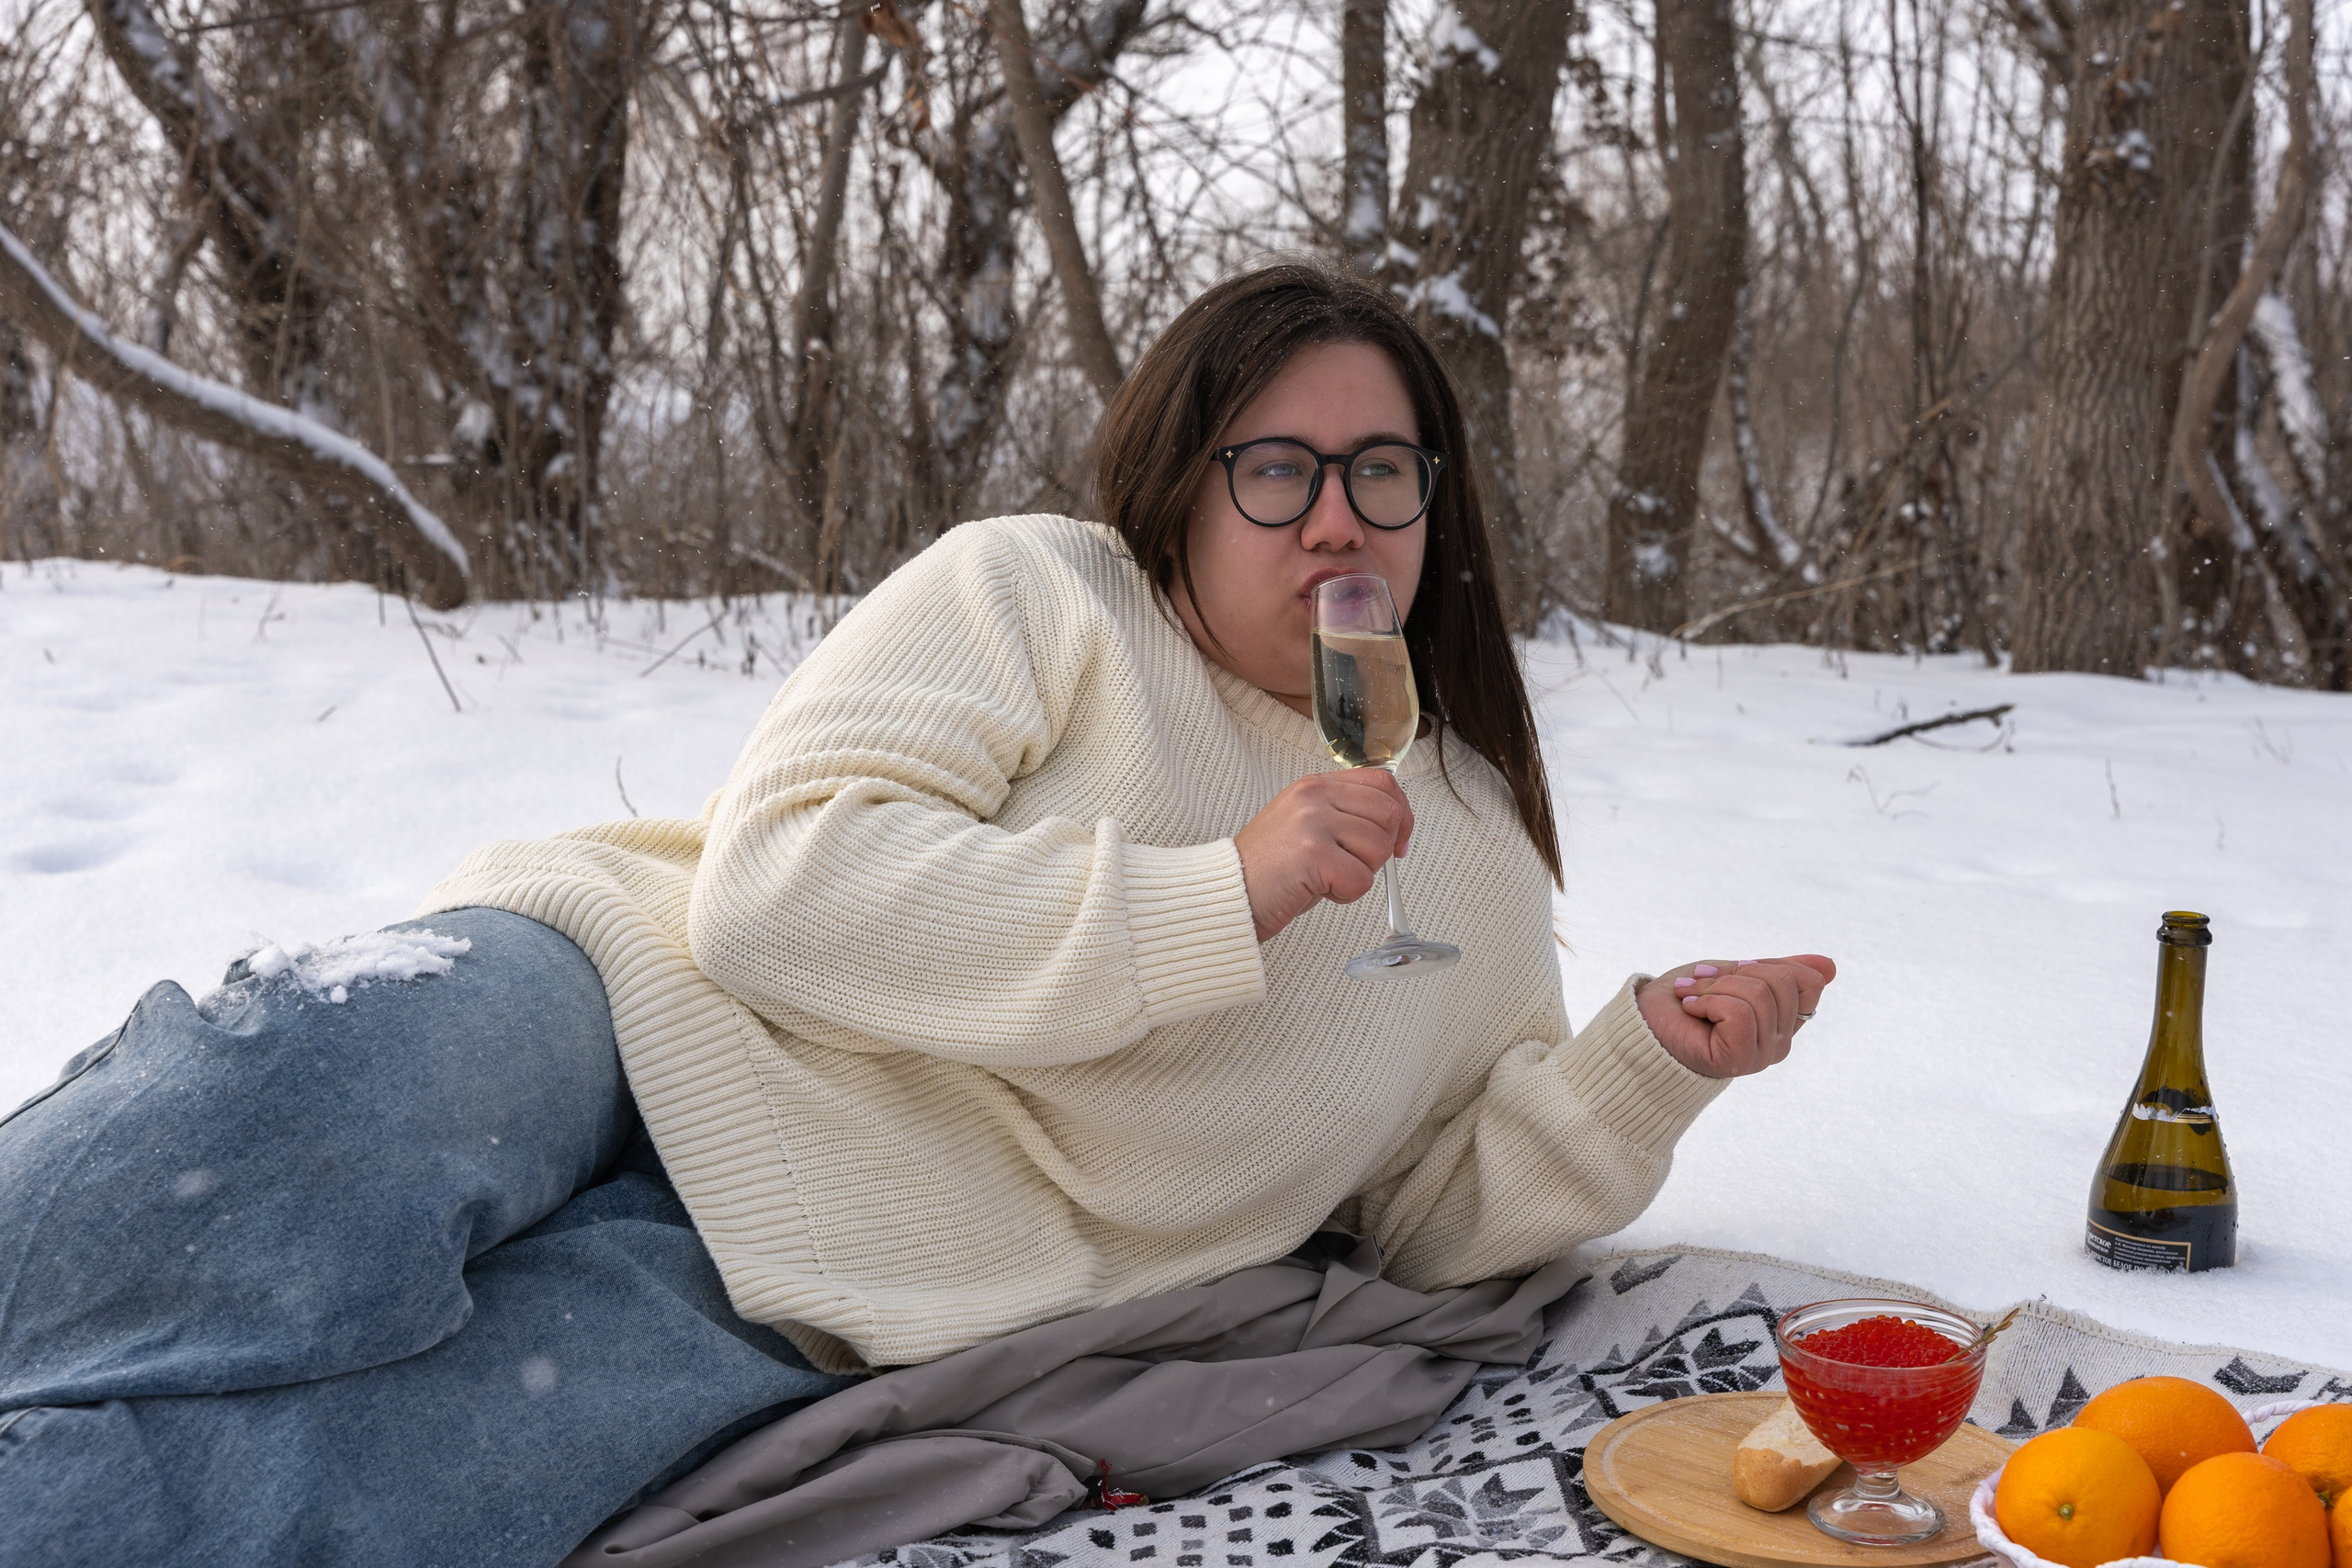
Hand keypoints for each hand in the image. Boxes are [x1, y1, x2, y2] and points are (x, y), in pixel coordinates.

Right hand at [1234, 771, 1414, 942]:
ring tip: (1327, 878)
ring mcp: (1312, 823)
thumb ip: (1343, 815)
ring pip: (1379, 848)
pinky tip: (1319, 890)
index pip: (1383, 782)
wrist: (1227, 894)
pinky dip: (1346, 894)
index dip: (1402, 815)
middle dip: (1381, 849)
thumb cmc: (1269, 869)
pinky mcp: (1312, 855)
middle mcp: (1314, 797)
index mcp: (1315, 786)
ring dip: (1361, 873)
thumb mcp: (1306, 826)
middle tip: (1353, 866)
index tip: (1398, 842)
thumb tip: (1394, 826)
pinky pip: (1361, 879)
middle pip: (1388, 814)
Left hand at [1636, 954, 1836, 1078]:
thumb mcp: (1736, 974)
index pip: (1807, 980)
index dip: (1765, 965)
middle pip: (1783, 981)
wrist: (1640, 1024)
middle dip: (1734, 973)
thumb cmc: (1683, 1000)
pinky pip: (1740, 1013)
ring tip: (1691, 999)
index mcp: (1783, 1020)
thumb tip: (1830, 966)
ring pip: (1760, 995)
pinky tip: (1692, 1012)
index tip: (1729, 971)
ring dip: (1715, 988)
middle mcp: (1780, 1043)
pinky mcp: (1740, 1060)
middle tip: (1700, 985)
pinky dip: (1709, 1002)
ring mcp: (1763, 1055)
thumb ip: (1780, 971)